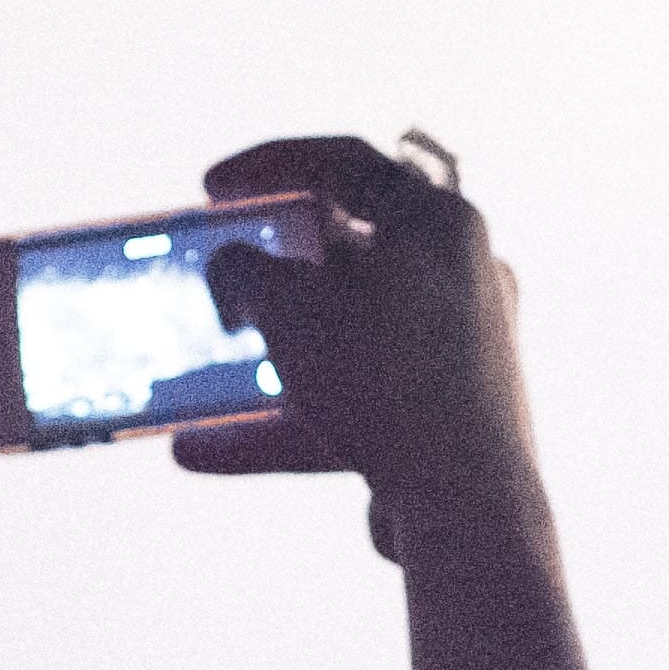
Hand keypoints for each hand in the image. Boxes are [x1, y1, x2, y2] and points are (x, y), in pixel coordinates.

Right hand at [171, 135, 527, 555]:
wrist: (465, 505)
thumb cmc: (384, 381)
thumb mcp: (289, 307)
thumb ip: (245, 271)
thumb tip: (235, 268)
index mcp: (439, 223)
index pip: (346, 164)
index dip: (268, 166)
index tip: (212, 188)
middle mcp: (464, 275)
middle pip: (351, 251)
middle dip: (274, 267)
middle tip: (227, 272)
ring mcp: (461, 350)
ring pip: (348, 335)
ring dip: (273, 351)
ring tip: (212, 367)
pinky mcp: (448, 416)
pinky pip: (357, 400)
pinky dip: (288, 418)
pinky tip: (202, 451)